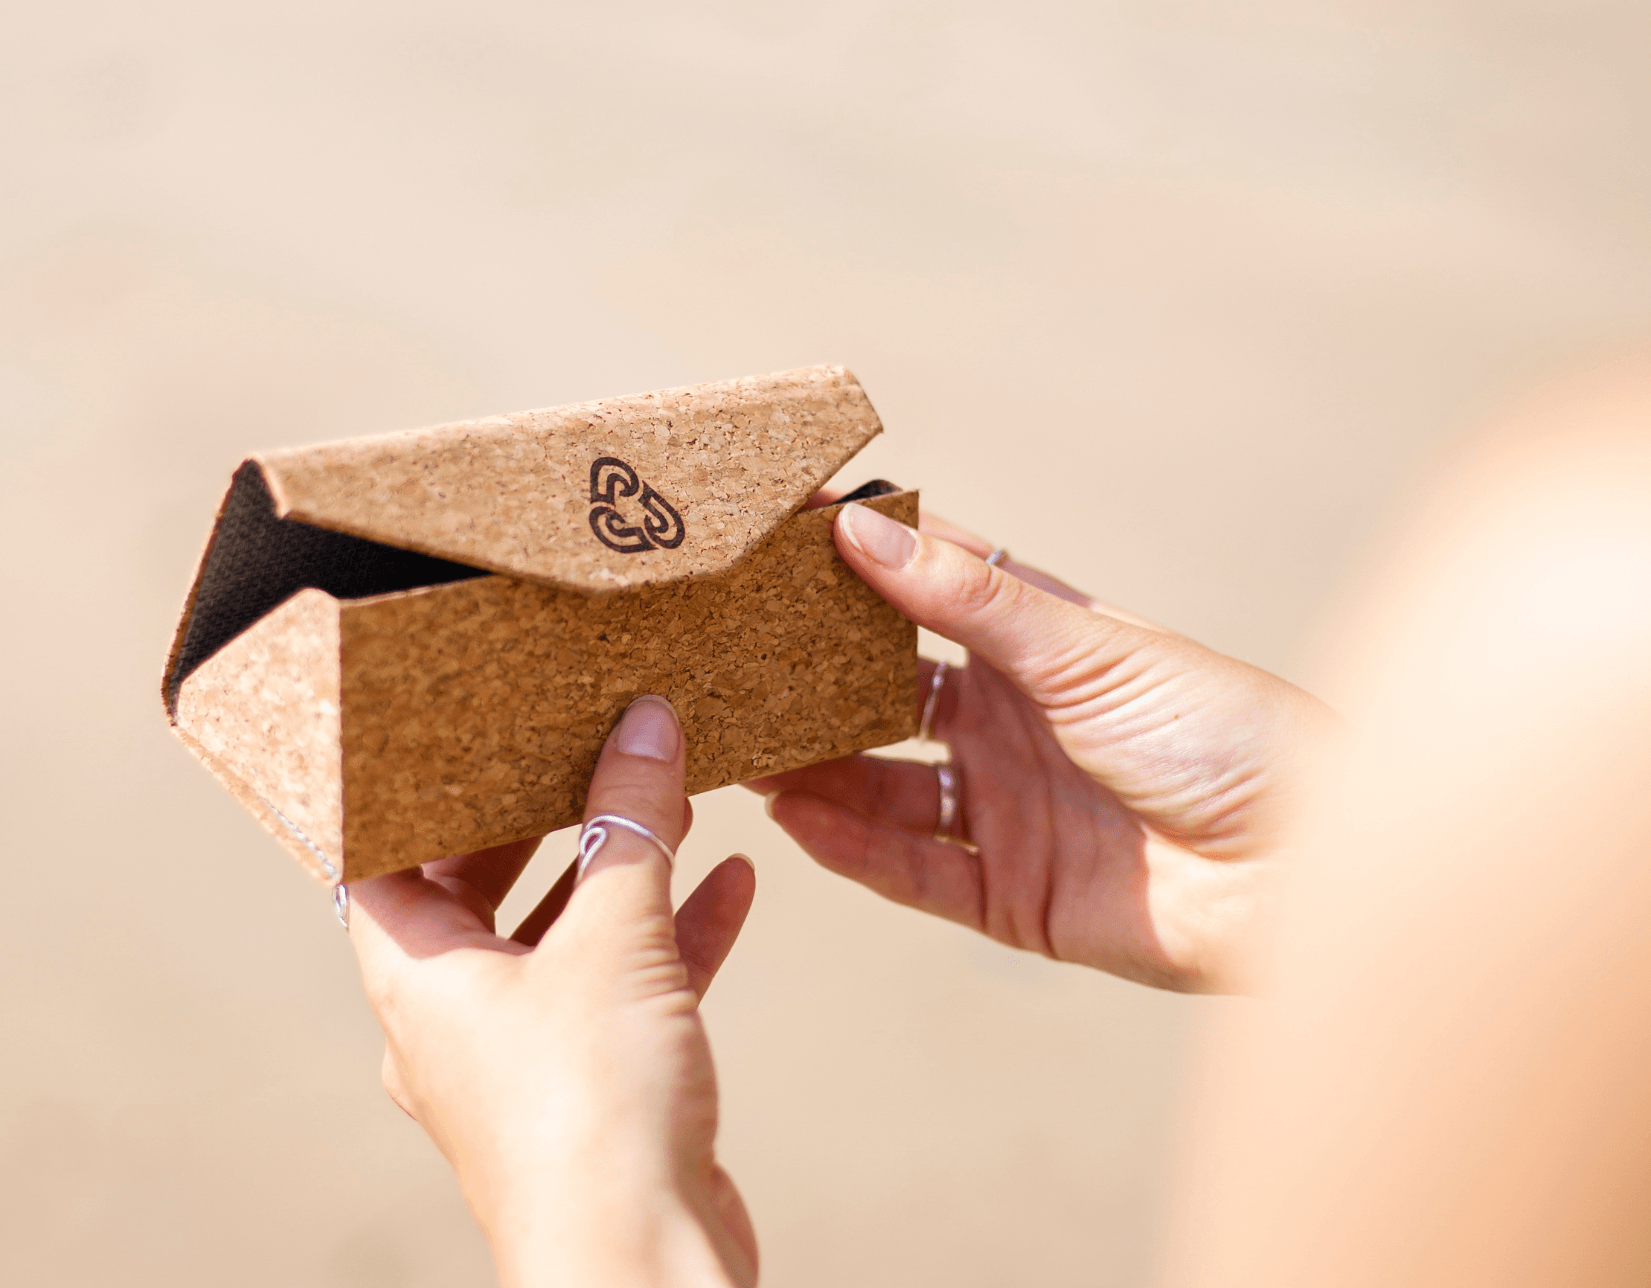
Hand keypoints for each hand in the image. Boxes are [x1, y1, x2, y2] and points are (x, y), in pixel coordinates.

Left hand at [347, 696, 759, 1287]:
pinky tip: (732, 885)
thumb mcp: (613, 940)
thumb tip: (645, 724)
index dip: (413, 790)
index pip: (379, 857)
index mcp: (414, 977)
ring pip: (563, 939)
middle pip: (480, 888)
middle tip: (581, 740)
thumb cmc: (588, 1116)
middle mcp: (454, 1018)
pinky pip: (625, 990)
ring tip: (669, 797)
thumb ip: (630, 824)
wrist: (644, 1263)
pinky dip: (673, 935)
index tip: (460, 724)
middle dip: (540, 817)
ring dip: (619, 872)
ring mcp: (524, 1058)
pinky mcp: (594, 1089)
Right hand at [749, 504, 1335, 992]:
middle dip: (808, 681)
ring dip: (813, 768)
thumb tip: (863, 525)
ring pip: (881, 787)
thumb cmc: (1225, 732)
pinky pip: (910, 870)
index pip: (921, 589)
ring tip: (739, 746)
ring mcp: (1006, 810)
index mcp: (1036, 646)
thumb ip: (966, 596)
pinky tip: (794, 819)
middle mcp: (1011, 724)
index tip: (767, 534)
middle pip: (883, 697)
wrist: (1306, 873)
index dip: (849, 561)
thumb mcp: (1087, 648)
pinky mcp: (1011, 894)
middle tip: (724, 659)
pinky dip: (851, 848)